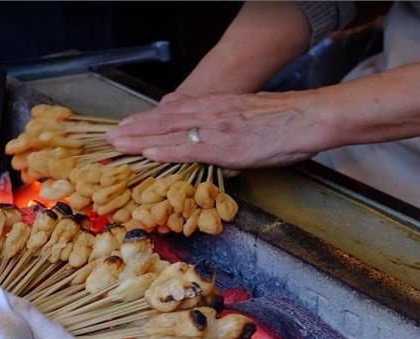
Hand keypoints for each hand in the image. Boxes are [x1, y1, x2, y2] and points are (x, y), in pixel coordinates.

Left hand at [107, 91, 332, 168]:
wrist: (308, 117)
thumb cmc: (284, 118)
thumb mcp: (247, 113)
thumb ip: (225, 121)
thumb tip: (211, 133)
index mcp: (215, 106)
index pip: (173, 111)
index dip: (148, 119)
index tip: (129, 125)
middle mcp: (210, 113)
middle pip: (164, 120)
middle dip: (135, 128)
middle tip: (111, 136)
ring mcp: (215, 129)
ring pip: (169, 131)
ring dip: (139, 138)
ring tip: (117, 144)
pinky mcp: (224, 147)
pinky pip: (188, 148)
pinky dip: (164, 150)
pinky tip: (146, 152)